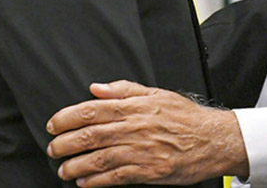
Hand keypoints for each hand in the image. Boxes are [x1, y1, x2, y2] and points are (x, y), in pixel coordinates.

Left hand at [46, 80, 249, 186]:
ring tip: (63, 170)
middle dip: (65, 143)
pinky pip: (115, 177)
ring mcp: (141, 151)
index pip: (92, 109)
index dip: (67, 117)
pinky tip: (84, 182)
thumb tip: (96, 88)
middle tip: (53, 149)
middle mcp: (135, 128)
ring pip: (99, 158)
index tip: (53, 124)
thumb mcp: (157, 94)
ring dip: (75, 166)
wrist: (214, 140)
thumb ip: (124, 90)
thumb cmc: (186, 117)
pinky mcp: (148, 171)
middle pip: (90, 135)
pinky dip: (96, 181)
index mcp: (135, 107)